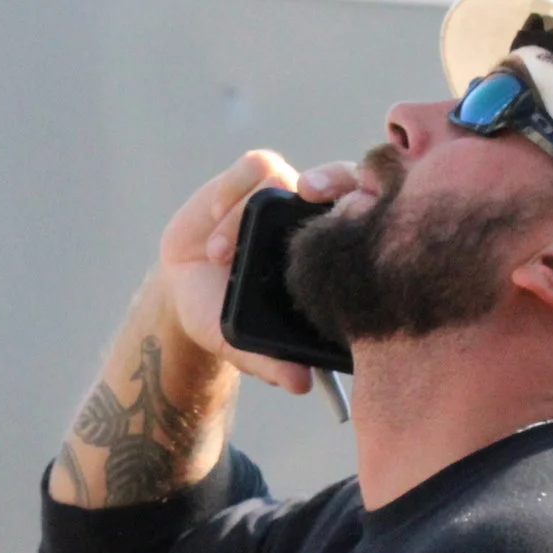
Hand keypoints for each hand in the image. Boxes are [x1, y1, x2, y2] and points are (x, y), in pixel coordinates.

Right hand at [160, 153, 361, 396]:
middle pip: (343, 175)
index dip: (369, 208)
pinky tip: (215, 224)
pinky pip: (254, 167)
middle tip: (307, 191)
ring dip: (245, 215)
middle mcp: (312, 218)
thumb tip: (300, 385)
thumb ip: (270, 362)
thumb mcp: (243, 343)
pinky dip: (232, 192)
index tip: (349, 217)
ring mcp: (283, 194)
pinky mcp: (249, 177)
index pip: (366, 219)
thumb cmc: (224, 315)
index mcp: (328, 254)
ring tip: (221, 256)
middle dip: (331, 177)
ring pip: (281, 179)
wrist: (183, 289)